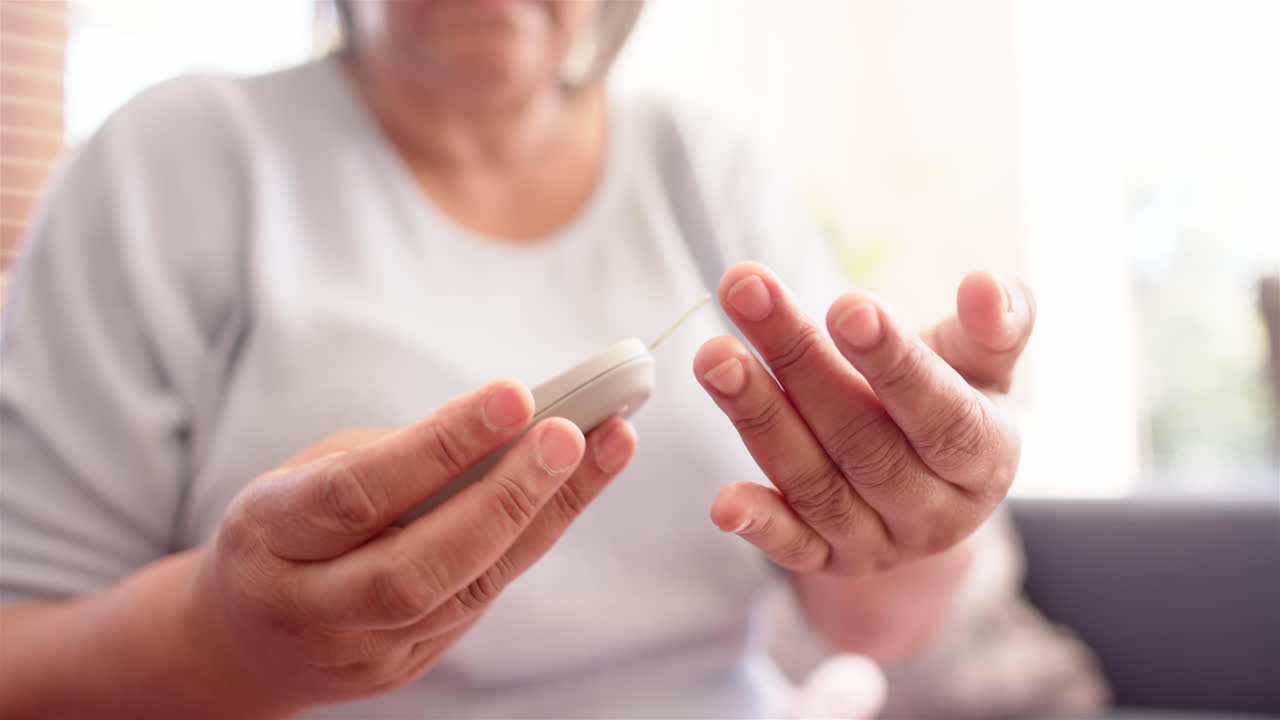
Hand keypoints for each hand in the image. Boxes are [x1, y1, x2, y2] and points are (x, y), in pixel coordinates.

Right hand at [187, 380, 635, 715]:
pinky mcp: (405, 668)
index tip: (516, 396)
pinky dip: (531, 538)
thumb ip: (392, 456)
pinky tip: (574, 488)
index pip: (357, 494)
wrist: (243, 642)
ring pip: (465, 592)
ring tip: (607, 446)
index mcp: (269, 536)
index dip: (440, 447)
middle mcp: (312, 606)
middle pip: (418, 568)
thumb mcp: (307, 475)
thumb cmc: (286, 529)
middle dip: (507, 497)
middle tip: (571, 433)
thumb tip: (505, 422)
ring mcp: (362, 650)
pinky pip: (479, 601)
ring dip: (546, 514)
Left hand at [693, 262, 1033, 575]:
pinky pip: (793, 550)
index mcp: (985, 455)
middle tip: (747, 291)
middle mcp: (934, 511)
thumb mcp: (982, 362)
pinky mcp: (829, 561)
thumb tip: (987, 287)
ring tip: (716, 356)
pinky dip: (759, 524)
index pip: (942, 415)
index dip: (895, 363)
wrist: (928, 483)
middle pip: (863, 441)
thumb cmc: (951, 396)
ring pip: (816, 484)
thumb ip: (993, 325)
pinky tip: (723, 502)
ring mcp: (879, 542)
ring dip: (760, 418)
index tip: (847, 306)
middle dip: (800, 362)